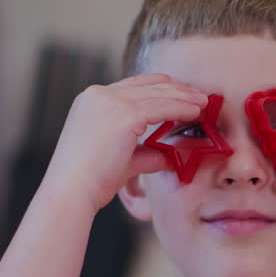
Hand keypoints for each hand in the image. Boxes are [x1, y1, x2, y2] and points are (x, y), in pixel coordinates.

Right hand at [43, 74, 207, 211]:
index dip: (160, 88)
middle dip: (177, 89)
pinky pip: (162, 106)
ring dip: (184, 96)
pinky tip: (196, 112)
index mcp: (92, 101)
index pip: (133, 86)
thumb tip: (170, 156)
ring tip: (204, 103)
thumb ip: (146, 153)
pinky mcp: (124, 114)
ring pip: (158, 93)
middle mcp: (99, 95)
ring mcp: (110, 102)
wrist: (71, 191)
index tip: (181, 95)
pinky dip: (181, 107)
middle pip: (148, 84)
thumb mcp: (121, 159)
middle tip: (199, 96)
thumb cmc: (90, 182)